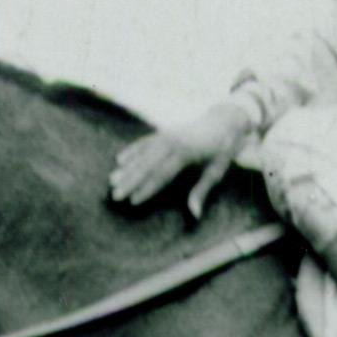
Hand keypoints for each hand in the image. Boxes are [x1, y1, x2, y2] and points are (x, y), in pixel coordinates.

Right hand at [107, 101, 253, 221]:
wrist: (224, 121)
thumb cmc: (221, 151)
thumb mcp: (216, 172)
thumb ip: (201, 192)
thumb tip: (194, 215)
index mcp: (186, 152)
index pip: (162, 174)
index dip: (146, 189)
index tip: (133, 202)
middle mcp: (173, 142)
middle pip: (147, 165)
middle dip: (130, 181)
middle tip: (115, 196)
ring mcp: (167, 135)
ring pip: (142, 154)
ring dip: (127, 168)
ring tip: (112, 181)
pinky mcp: (164, 132)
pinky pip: (144, 142)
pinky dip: (132, 151)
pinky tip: (119, 160)